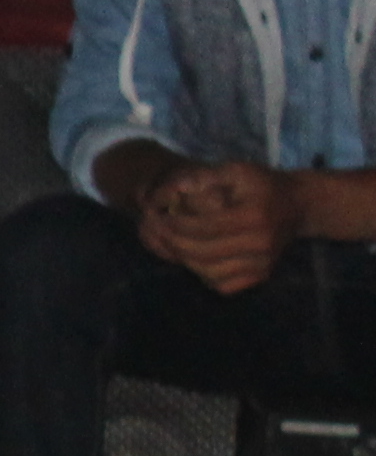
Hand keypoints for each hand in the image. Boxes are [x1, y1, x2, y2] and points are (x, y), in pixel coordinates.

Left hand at [140, 159, 293, 293]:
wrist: (297, 205)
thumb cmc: (261, 184)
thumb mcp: (235, 170)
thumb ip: (202, 178)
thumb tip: (172, 192)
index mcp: (253, 217)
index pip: (203, 227)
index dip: (175, 223)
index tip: (158, 215)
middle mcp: (260, 245)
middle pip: (202, 252)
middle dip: (172, 241)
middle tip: (157, 230)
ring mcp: (262, 264)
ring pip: (208, 272)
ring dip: (183, 259)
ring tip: (172, 242)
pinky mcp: (261, 276)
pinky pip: (222, 285)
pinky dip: (202, 274)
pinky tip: (196, 257)